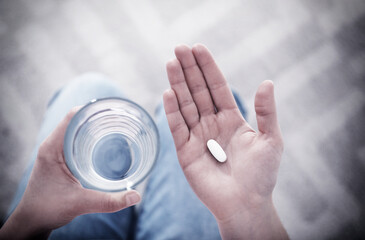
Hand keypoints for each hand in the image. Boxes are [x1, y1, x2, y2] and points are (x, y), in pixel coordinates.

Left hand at [0, 107, 140, 239]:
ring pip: (76, 129)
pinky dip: (91, 136)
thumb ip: (109, 201)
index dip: (92, 109)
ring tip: (116, 126)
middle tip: (121, 118)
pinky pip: (76, 139)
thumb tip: (136, 196)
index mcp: (53, 148)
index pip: (72, 117)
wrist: (33, 220)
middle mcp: (53, 145)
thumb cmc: (48, 209)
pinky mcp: (60, 158)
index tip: (112, 109)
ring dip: (94, 126)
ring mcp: (56, 150)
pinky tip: (105, 142)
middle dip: (98, 116)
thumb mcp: (80, 204)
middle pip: (76, 120)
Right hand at [164, 44, 287, 238]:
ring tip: (171, 63)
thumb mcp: (271, 140)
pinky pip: (177, 127)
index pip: (217, 87)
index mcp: (231, 118)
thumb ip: (266, 112)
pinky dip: (172, 111)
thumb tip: (267, 82)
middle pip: (198, 91)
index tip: (198, 48)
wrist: (246, 204)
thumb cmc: (261, 175)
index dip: (208, 68)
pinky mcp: (185, 151)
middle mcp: (212, 123)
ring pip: (185, 105)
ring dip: (178, 84)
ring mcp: (197, 136)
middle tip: (179, 48)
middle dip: (189, 70)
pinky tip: (169, 92)